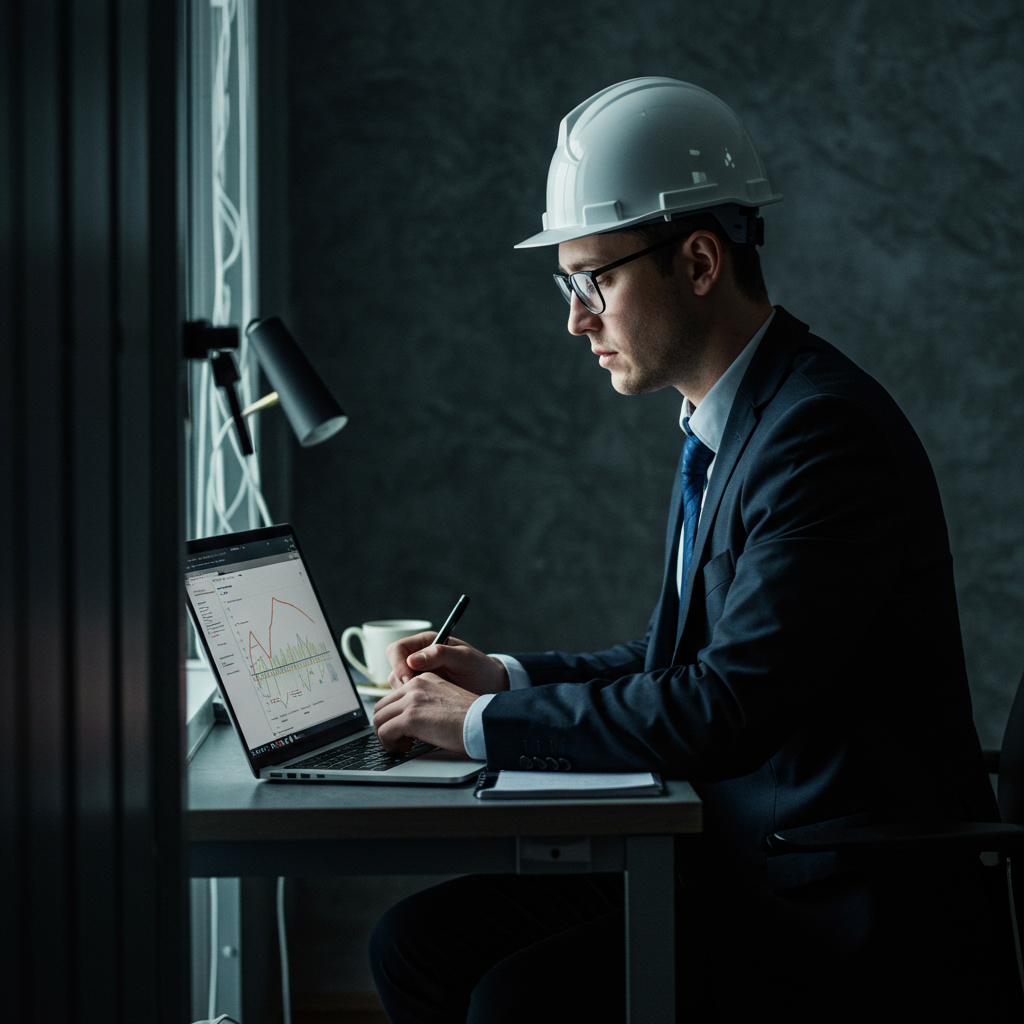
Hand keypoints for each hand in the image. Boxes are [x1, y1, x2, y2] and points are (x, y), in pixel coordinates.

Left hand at [372, 674, 478, 753]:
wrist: (483, 722)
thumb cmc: (471, 717)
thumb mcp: (446, 699)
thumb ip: (427, 702)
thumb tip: (411, 720)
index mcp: (424, 679)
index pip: (394, 696)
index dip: (394, 715)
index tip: (403, 729)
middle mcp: (415, 685)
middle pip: (381, 707)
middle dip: (386, 726)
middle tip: (400, 739)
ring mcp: (411, 700)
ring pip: (379, 719)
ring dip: (386, 736)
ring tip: (402, 745)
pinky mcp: (410, 717)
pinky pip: (384, 732)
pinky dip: (389, 744)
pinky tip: (404, 749)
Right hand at [385, 632, 509, 695]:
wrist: (491, 686)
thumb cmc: (481, 668)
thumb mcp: (464, 658)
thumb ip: (439, 654)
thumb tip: (413, 659)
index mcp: (426, 644)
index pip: (397, 650)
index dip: (398, 665)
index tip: (409, 681)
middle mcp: (418, 659)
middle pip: (393, 670)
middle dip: (401, 685)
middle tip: (418, 697)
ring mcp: (418, 676)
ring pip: (396, 686)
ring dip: (406, 697)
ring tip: (426, 704)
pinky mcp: (421, 693)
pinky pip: (405, 699)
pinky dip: (411, 706)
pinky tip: (426, 711)